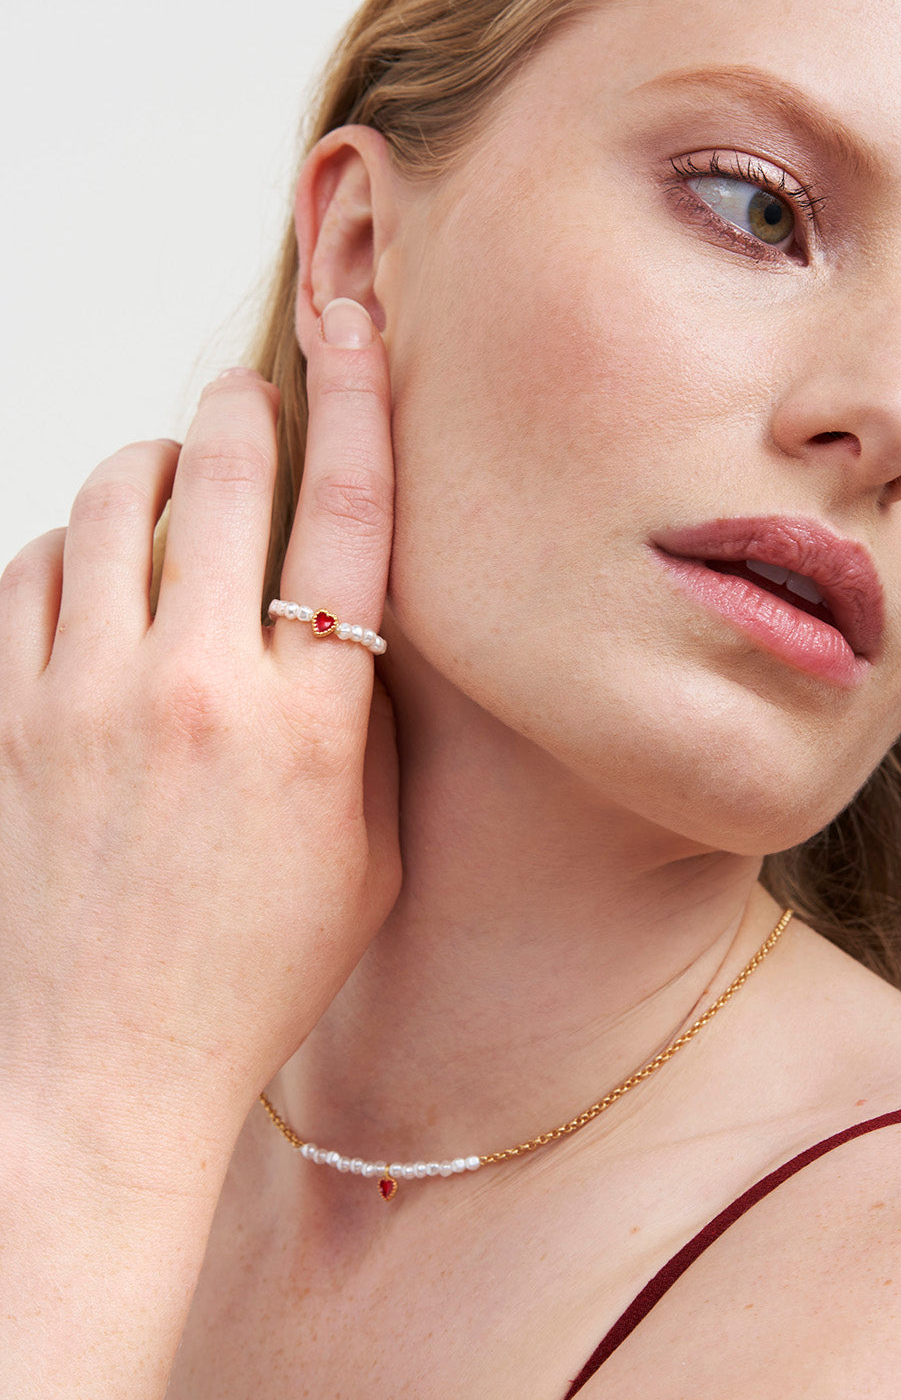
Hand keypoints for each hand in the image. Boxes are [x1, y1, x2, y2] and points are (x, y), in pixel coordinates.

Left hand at [0, 297, 400, 1178]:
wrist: (103, 1071)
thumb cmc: (254, 975)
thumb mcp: (365, 858)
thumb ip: (363, 731)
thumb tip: (346, 626)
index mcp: (311, 726)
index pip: (349, 521)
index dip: (361, 404)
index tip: (358, 328)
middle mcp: (198, 691)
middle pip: (223, 478)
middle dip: (240, 409)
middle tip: (247, 394)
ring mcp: (86, 700)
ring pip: (108, 506)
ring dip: (145, 466)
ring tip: (165, 474)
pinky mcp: (6, 721)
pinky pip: (26, 575)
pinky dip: (64, 546)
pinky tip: (90, 566)